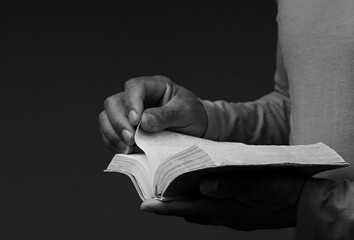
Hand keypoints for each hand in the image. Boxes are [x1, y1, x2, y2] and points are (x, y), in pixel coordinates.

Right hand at [99, 75, 207, 152]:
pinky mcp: (125, 129)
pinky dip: (113, 144)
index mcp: (154, 86)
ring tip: (128, 149)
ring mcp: (128, 113)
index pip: (134, 87)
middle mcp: (137, 98)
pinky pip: (109, 134)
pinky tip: (126, 151)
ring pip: (106, 118)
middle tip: (131, 140)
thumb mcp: (186, 113)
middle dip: (118, 122)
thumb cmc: (193, 116)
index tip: (136, 121)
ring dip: (113, 135)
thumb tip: (143, 122)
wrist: (196, 130)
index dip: (132, 103)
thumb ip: (165, 116)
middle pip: (113, 103)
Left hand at [141, 171, 305, 230]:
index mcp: (231, 210)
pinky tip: (196, 191)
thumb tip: (203, 186)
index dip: (167, 207)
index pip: (191, 209)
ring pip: (199, 212)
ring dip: (183, 204)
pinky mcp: (238, 212)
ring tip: (167, 192)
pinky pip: (211, 210)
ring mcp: (232, 216)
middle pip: (190, 212)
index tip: (146, 205)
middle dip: (169, 206)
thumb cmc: (286, 191)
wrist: (307, 203)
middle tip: (150, 197)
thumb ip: (233, 185)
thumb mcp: (262, 185)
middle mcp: (227, 216)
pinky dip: (198, 203)